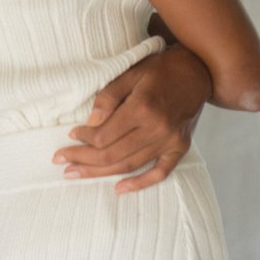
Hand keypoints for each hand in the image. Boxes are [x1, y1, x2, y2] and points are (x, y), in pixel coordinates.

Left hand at [51, 45, 211, 194]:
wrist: (198, 71)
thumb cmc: (160, 70)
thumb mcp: (130, 72)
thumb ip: (108, 97)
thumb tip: (90, 122)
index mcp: (142, 107)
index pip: (104, 134)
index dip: (83, 138)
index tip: (71, 134)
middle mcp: (157, 128)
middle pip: (112, 154)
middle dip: (83, 159)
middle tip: (60, 161)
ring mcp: (170, 141)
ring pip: (129, 165)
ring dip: (100, 173)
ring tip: (76, 175)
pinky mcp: (180, 148)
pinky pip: (160, 173)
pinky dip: (140, 184)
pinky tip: (119, 189)